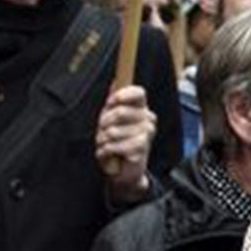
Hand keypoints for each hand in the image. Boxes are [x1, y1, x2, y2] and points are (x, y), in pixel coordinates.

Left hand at [95, 84, 154, 201]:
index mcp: (141, 108)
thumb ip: (114, 102)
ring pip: (115, 131)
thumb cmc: (116, 141)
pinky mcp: (142, 148)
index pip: (138, 93)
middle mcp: (147, 119)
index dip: (123, 95)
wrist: (123, 169)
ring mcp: (147, 133)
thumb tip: (115, 81)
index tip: (111, 102)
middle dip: (104, 123)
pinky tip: (109, 153)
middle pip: (120, 112)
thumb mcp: (111, 118)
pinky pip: (117, 145)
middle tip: (103, 132)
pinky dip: (107, 151)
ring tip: (106, 144)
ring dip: (104, 140)